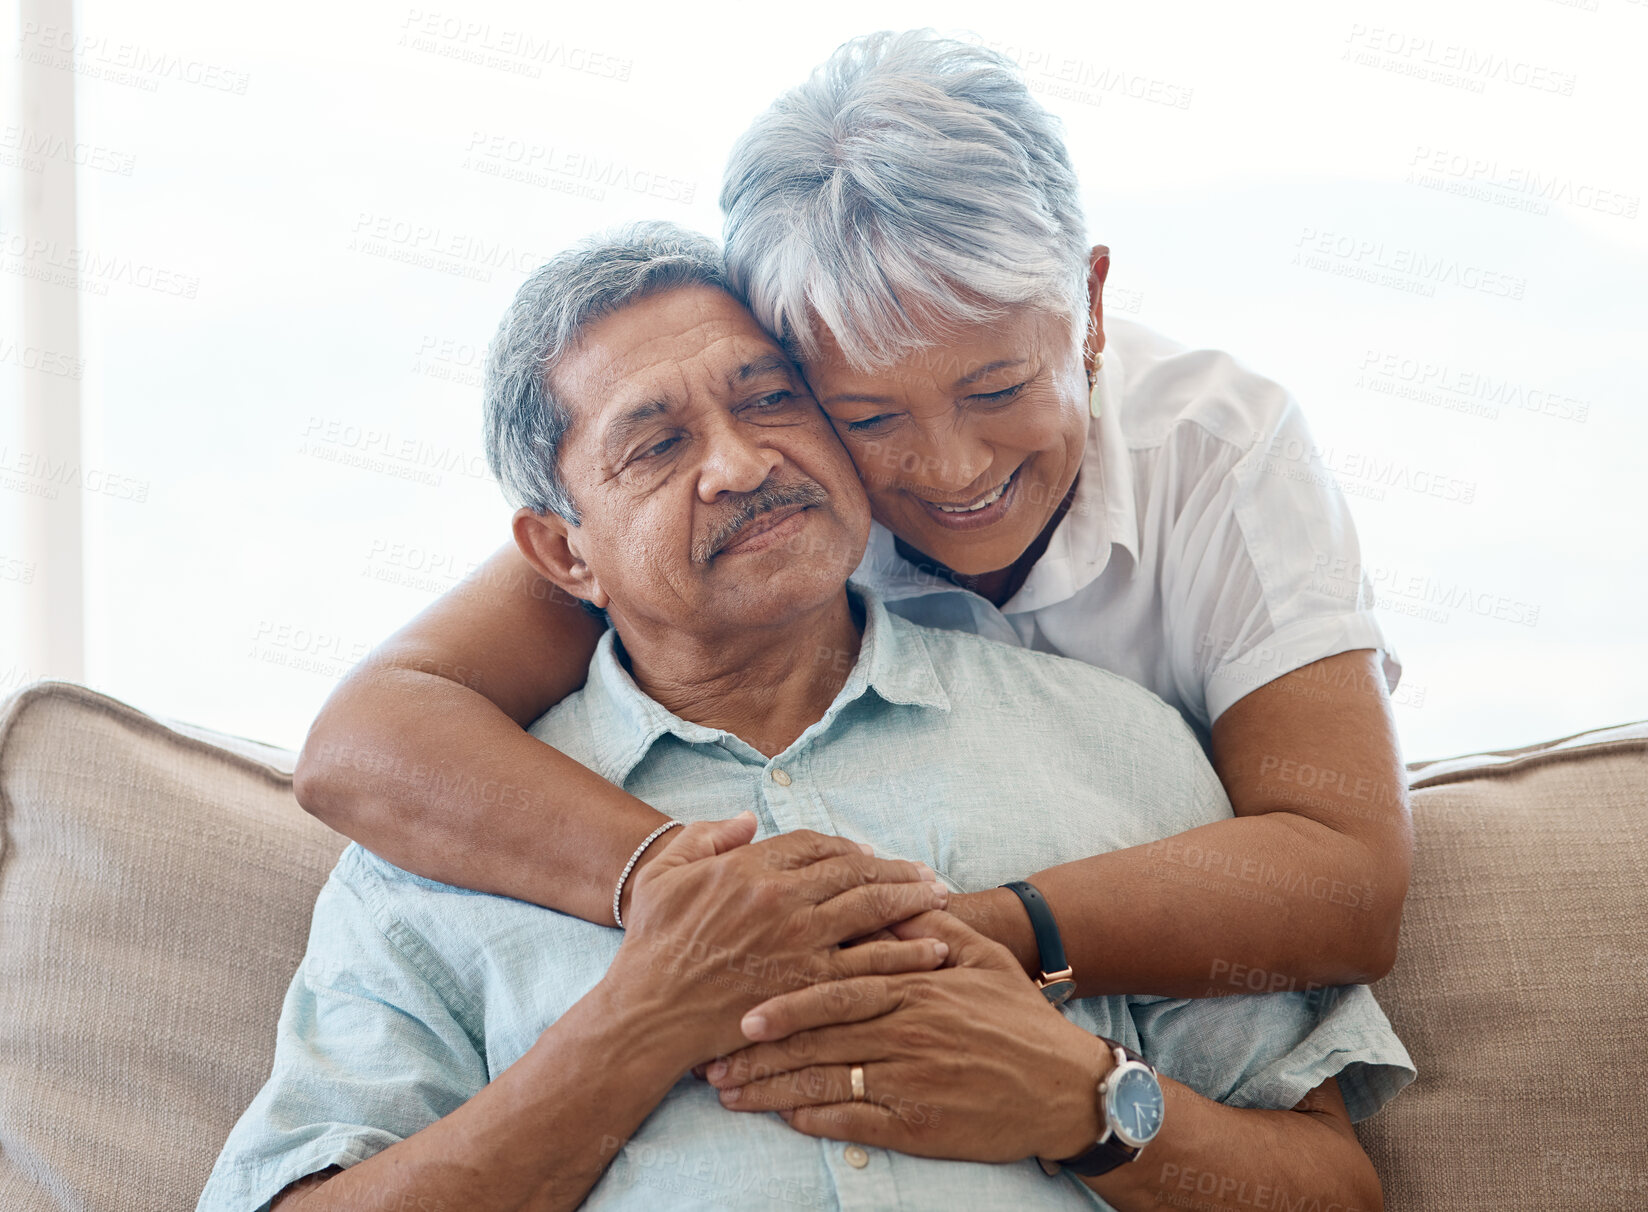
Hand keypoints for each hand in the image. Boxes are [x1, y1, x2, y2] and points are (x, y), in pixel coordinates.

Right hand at [611, 814, 952, 1062]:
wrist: (648, 1014)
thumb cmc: (651, 945)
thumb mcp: (663, 875)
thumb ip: (705, 837)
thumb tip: (750, 819)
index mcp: (750, 868)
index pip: (815, 844)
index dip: (847, 846)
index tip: (868, 854)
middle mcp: (782, 899)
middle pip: (855, 871)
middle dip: (896, 869)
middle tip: (926, 873)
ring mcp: (799, 943)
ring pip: (872, 909)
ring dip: (912, 900)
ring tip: (941, 898)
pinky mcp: (810, 985)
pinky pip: (871, 963)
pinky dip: (908, 953)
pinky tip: (935, 949)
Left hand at [704, 910, 1112, 1163]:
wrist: (1065, 1085)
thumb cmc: (1017, 1016)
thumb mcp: (981, 957)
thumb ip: (929, 927)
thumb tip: (885, 898)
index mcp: (914, 986)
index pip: (835, 990)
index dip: (784, 1003)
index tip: (740, 1012)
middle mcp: (907, 1031)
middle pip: (816, 1040)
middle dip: (759, 1052)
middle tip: (712, 1059)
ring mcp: (910, 1080)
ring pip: (825, 1084)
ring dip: (771, 1090)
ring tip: (729, 1093)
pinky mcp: (918, 1124)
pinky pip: (854, 1122)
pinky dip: (815, 1121)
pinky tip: (783, 1119)